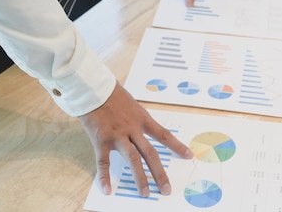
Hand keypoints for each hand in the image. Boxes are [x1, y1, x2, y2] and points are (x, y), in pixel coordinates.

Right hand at [77, 82, 193, 196]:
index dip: (177, 146)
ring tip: (145, 193)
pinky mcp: (101, 140)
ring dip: (139, 178)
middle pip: (150, 153)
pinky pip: (103, 162)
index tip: (189, 156)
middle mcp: (132, 129)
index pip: (164, 135)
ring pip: (132, 160)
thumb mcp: (131, 104)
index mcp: (142, 119)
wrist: (93, 87)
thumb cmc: (111, 94)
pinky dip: (105, 177)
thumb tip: (140, 132)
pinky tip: (107, 189)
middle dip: (160, 173)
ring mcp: (117, 135)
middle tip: (166, 189)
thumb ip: (137, 120)